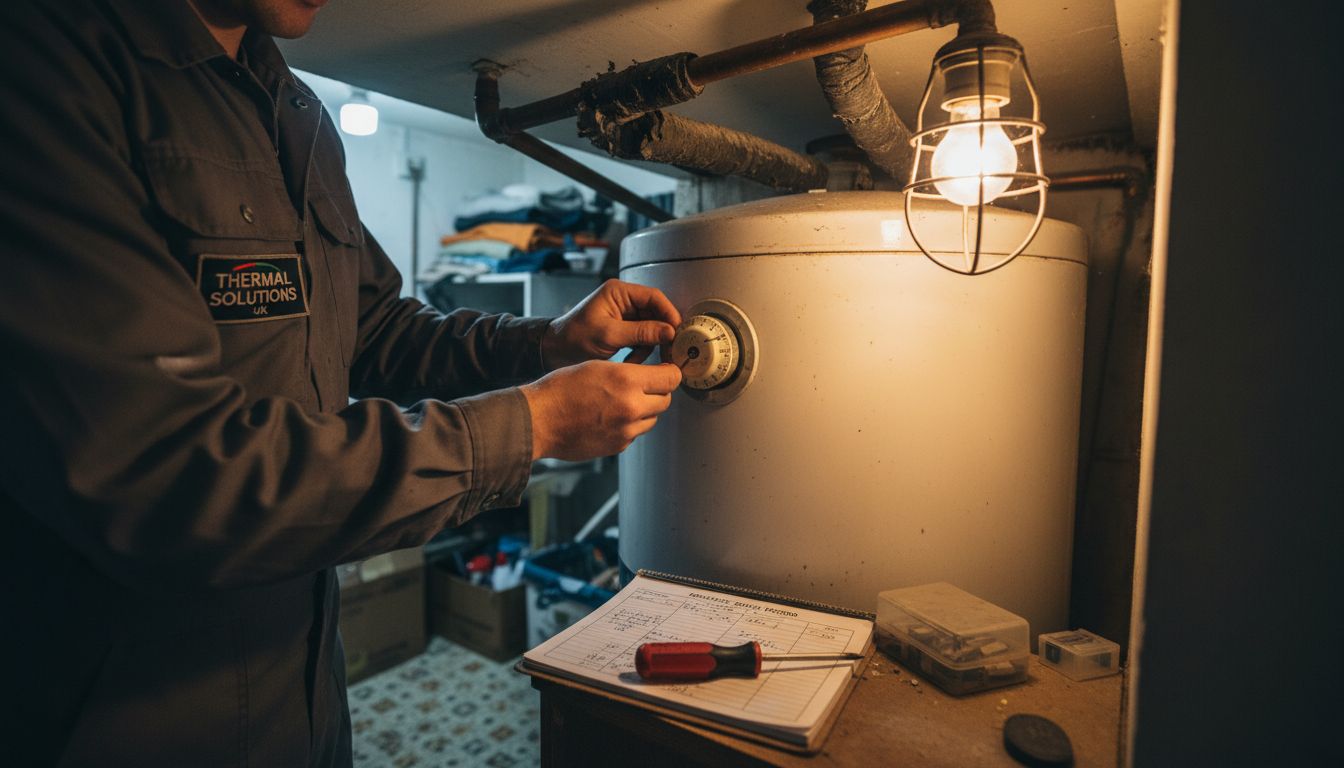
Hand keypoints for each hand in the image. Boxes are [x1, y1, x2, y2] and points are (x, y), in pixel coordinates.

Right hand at [520, 360, 681, 459]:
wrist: (538, 420)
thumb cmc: (561, 389)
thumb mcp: (598, 366)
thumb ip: (631, 372)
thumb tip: (655, 377)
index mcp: (627, 381)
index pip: (672, 377)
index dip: (669, 372)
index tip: (664, 370)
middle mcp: (632, 407)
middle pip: (666, 400)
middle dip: (658, 391)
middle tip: (642, 385)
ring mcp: (626, 430)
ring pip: (653, 418)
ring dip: (645, 410)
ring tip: (620, 402)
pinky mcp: (618, 446)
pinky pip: (635, 433)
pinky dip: (629, 425)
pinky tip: (608, 417)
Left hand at [542, 279, 681, 368]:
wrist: (554, 352)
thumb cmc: (573, 338)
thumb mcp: (608, 335)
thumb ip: (640, 332)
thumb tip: (668, 331)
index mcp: (618, 293)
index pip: (654, 297)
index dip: (669, 313)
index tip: (677, 331)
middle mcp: (623, 301)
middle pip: (656, 313)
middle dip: (660, 333)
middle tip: (667, 350)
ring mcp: (624, 316)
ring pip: (651, 328)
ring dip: (648, 346)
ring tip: (636, 359)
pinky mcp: (623, 331)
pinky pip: (642, 339)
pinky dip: (640, 351)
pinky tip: (630, 361)